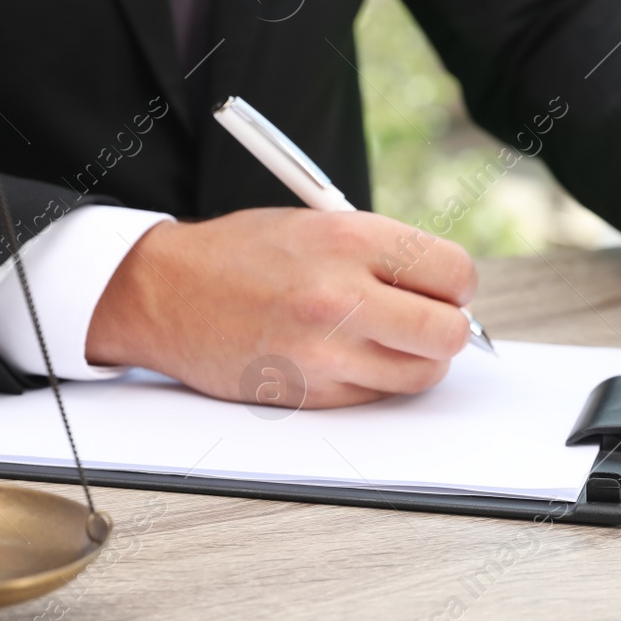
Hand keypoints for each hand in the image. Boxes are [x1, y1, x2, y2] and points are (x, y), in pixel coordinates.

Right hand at [86, 209, 476, 406]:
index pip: (455, 273)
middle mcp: (341, 296)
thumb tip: (446, 288)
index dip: (456, 285)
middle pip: (449, 334)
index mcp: (350, 239)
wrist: (164, 292)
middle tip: (427, 319)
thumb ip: (384, 253)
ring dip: (416, 361)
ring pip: (421, 375)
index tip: (444, 288)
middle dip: (448, 329)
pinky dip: (374, 381)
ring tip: (384, 338)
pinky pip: (375, 396)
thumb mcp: (319, 223)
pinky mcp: (308, 393)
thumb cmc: (242, 253)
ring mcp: (324, 352)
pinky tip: (345, 354)